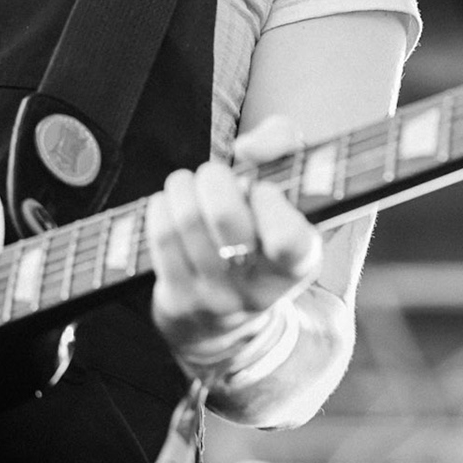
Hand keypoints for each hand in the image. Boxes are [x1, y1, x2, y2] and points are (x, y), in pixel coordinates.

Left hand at [146, 115, 321, 355]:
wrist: (227, 318)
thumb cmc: (261, 232)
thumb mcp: (290, 191)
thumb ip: (283, 145)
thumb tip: (248, 149)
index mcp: (301, 262)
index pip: (288, 238)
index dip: (268, 199)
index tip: (261, 188)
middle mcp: (261, 288)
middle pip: (224, 216)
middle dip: (213, 177)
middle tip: (215, 177)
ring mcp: (217, 299)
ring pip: (186, 219)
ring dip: (182, 186)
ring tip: (190, 187)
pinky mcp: (178, 301)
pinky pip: (161, 236)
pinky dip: (161, 207)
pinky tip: (170, 206)